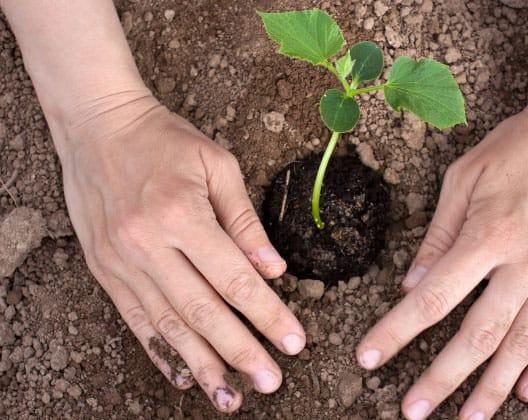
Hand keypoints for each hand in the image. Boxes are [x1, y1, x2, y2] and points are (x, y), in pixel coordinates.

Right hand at [58, 91, 304, 412]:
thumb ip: (245, 220)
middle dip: (240, 351)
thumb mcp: (217, 165)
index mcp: (181, 214)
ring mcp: (121, 261)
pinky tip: (183, 375)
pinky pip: (134, 319)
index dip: (266, 313)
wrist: (98, 126)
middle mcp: (148, 244)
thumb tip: (274, 269)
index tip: (294, 342)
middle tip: (271, 381)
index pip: (234, 278)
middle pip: (202, 310)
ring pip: (167, 324)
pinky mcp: (105, 269)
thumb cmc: (165, 140)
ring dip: (202, 365)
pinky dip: (160, 351)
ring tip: (230, 397)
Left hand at [357, 90, 527, 418]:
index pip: (434, 298)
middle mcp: (525, 261)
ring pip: (523, 344)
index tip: (370, 357)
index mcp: (487, 234)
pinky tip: (526, 391)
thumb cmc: (517, 147)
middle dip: (442, 379)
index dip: (397, 332)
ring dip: (492, 387)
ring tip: (468, 419)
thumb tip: (413, 284)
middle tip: (414, 411)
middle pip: (478, 335)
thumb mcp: (463, 178)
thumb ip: (438, 235)